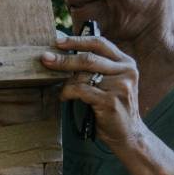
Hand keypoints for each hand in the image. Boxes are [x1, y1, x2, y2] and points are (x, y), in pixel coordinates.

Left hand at [41, 35, 146, 151]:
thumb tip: (64, 53)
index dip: (77, 41)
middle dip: (64, 59)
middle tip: (45, 58)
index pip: (99, 43)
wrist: (128, 133)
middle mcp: (126, 71)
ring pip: (83, 76)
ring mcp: (120, 86)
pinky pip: (81, 91)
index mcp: (126, 62)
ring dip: (66, 82)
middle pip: (89, 59)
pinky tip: (64, 97)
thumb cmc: (113, 106)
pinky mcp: (110, 101)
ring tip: (60, 88)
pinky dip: (68, 93)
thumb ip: (97, 68)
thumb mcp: (111, 82)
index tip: (57, 41)